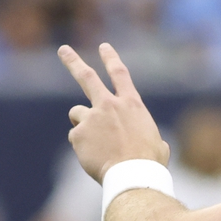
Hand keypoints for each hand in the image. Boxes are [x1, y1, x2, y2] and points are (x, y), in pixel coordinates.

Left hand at [58, 43, 169, 182]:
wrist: (133, 173)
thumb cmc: (150, 161)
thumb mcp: (157, 144)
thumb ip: (147, 136)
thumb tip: (151, 142)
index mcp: (132, 104)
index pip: (120, 74)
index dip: (111, 58)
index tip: (103, 46)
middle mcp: (110, 105)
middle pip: (87, 77)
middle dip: (73, 61)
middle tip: (63, 50)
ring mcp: (92, 117)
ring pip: (78, 113)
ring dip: (84, 124)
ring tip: (97, 143)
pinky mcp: (78, 133)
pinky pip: (76, 137)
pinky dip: (83, 145)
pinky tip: (95, 155)